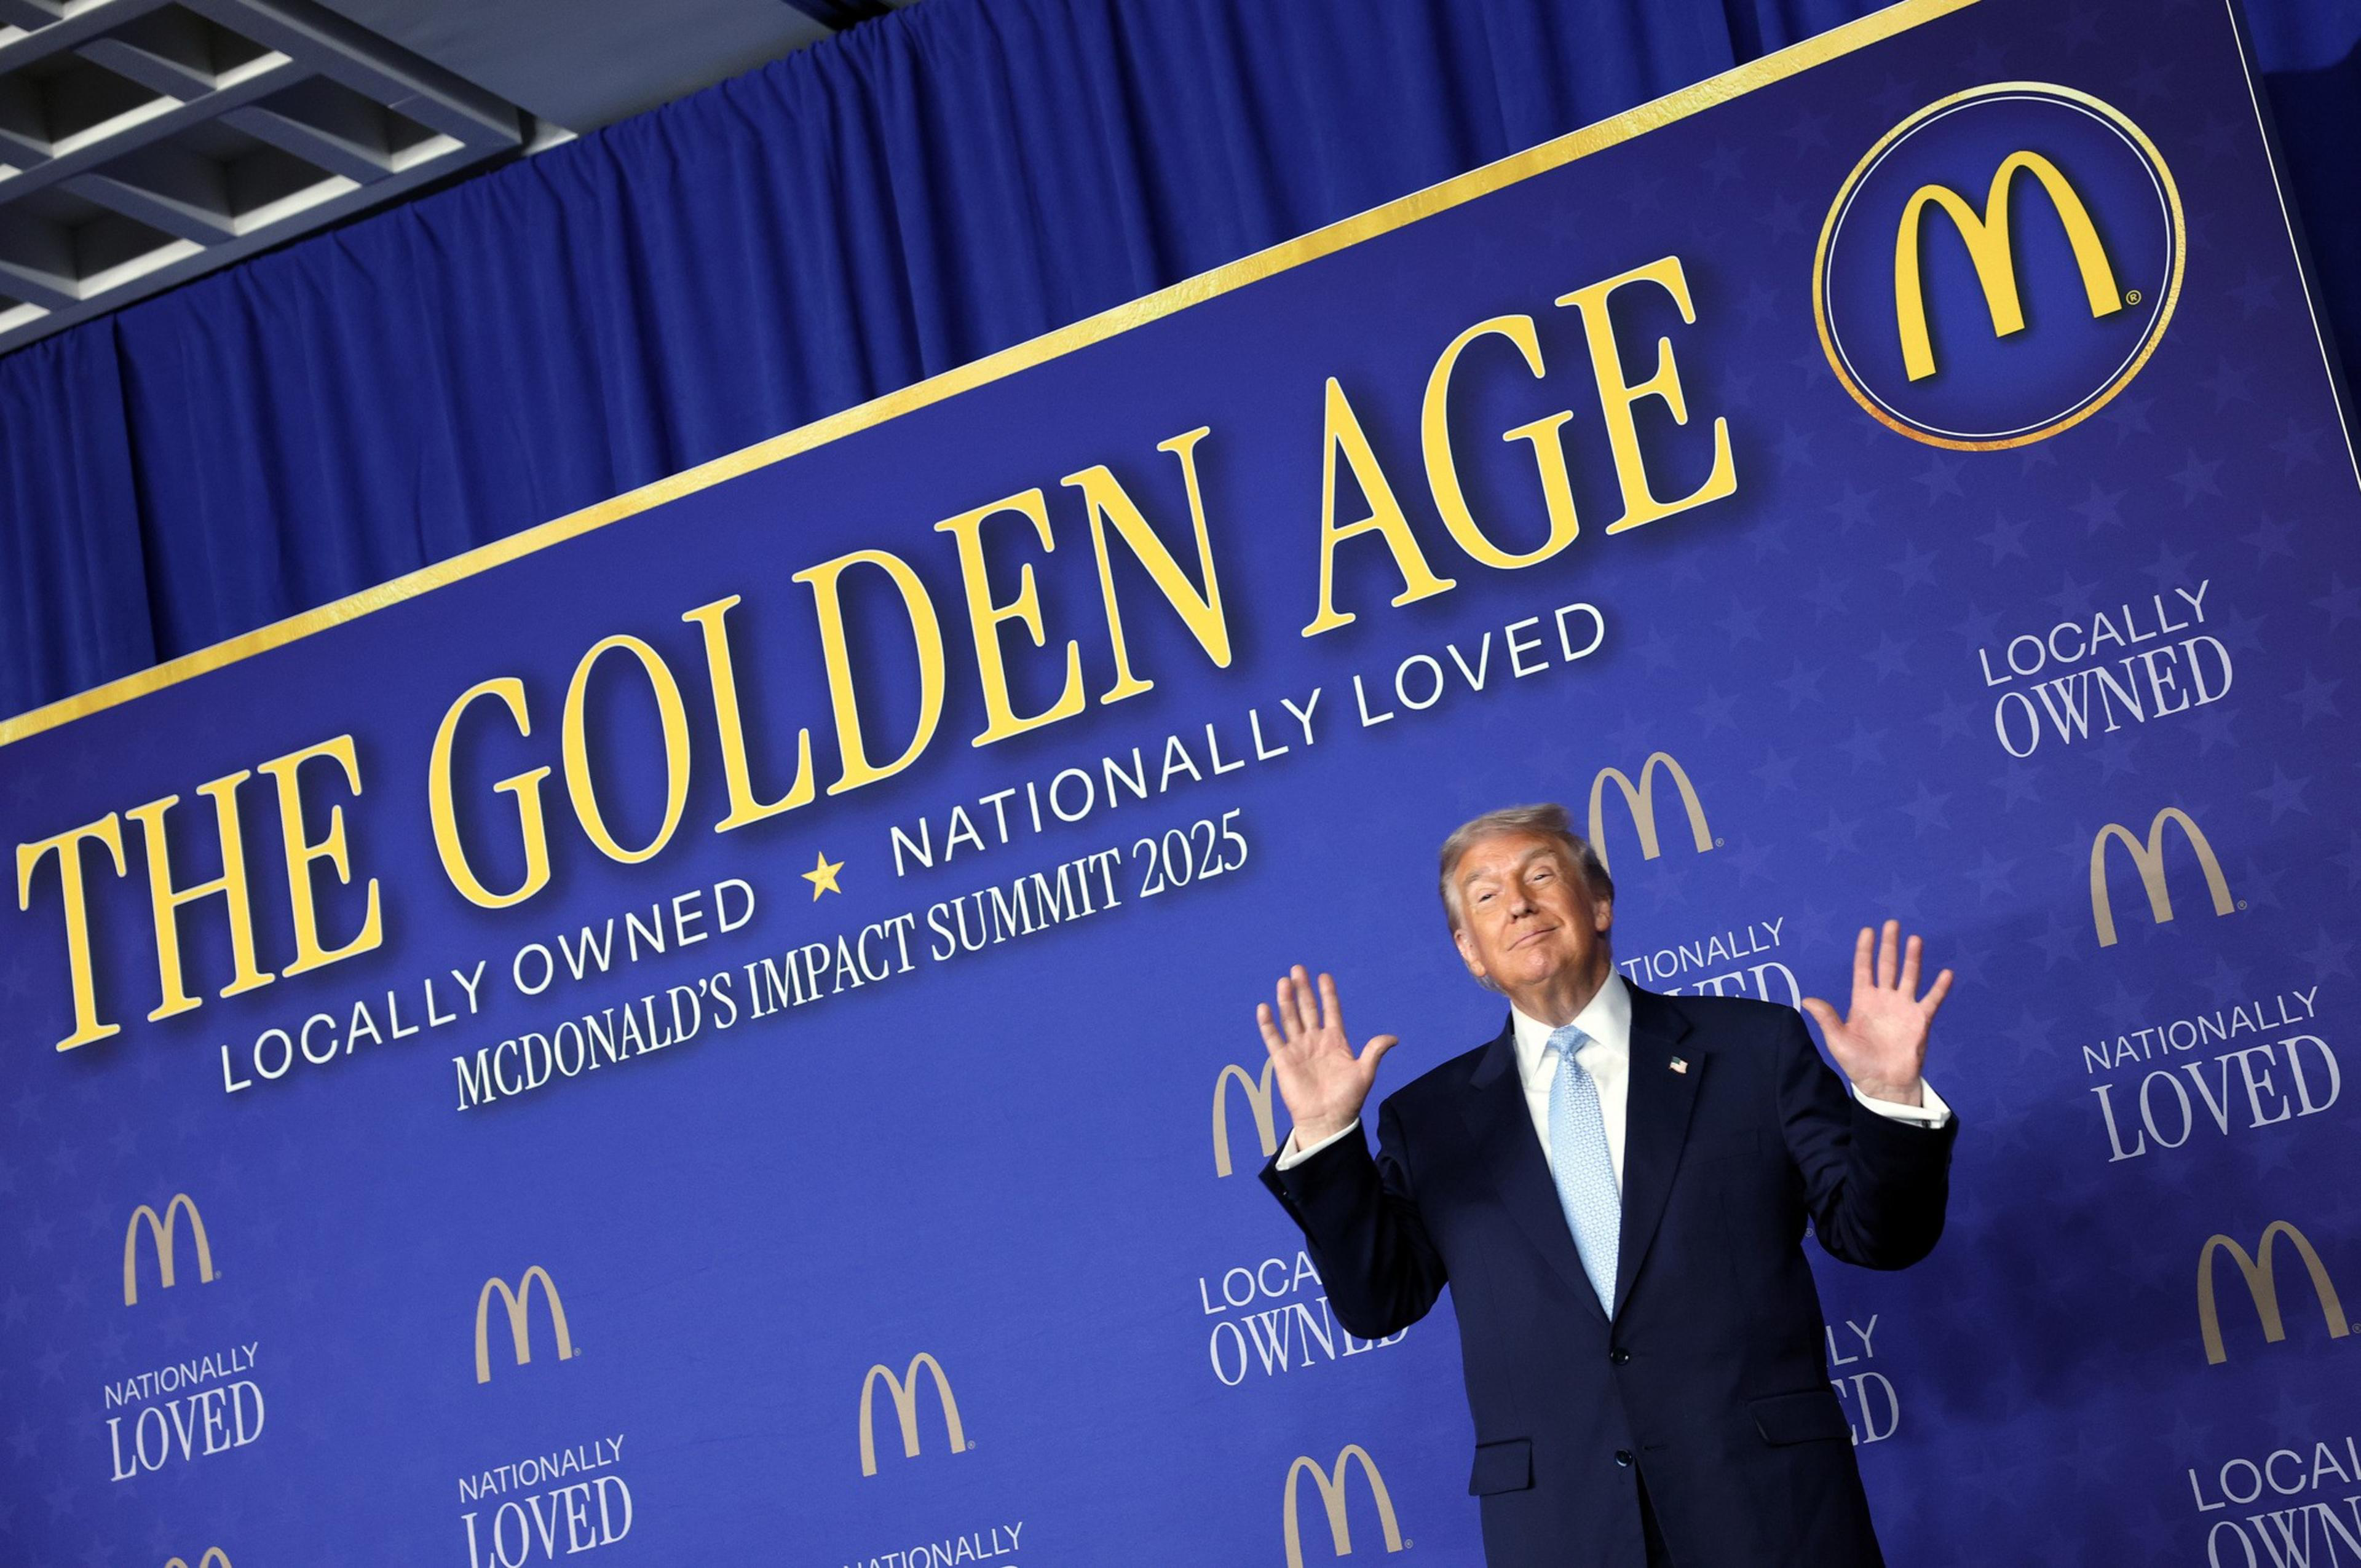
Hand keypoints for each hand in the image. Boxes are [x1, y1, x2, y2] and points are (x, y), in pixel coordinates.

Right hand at [1255, 965, 1397, 1147]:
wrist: (1327, 1120)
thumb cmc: (1347, 1099)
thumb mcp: (1365, 1073)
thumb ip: (1374, 1051)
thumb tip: (1394, 1038)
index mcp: (1335, 1041)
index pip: (1331, 1011)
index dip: (1328, 994)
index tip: (1324, 976)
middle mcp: (1315, 1041)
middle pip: (1307, 1009)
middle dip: (1303, 989)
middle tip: (1298, 969)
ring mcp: (1298, 1049)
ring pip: (1290, 1018)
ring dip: (1286, 1000)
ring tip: (1284, 981)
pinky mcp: (1283, 1060)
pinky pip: (1273, 1038)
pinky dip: (1267, 1023)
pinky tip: (1264, 1007)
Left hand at [1801, 920, 1952, 1105]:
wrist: (1883, 1084)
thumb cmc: (1858, 1063)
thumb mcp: (1837, 1040)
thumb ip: (1826, 1018)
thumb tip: (1806, 999)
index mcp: (1863, 1001)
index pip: (1864, 969)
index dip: (1865, 950)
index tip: (1867, 930)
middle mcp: (1884, 1000)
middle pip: (1887, 966)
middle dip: (1889, 945)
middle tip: (1892, 923)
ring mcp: (1903, 1008)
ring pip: (1909, 977)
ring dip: (1912, 959)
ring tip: (1915, 939)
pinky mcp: (1920, 1020)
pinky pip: (1932, 1000)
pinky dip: (1939, 987)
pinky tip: (1946, 973)